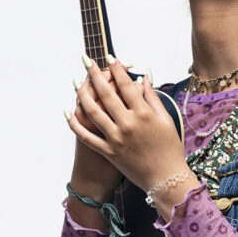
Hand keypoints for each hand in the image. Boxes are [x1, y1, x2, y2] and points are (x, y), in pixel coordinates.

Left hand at [68, 56, 188, 194]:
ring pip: (93, 112)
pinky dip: (75, 124)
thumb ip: (152, 97)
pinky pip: (87, 136)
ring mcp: (116, 138)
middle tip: (86, 61)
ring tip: (76, 81)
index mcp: (144, 114)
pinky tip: (68, 111)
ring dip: (82, 94)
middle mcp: (128, 124)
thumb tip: (143, 77)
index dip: (117, 69)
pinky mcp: (108, 152)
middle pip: (106, 94)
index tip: (109, 57)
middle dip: (95, 74)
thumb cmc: (169, 148)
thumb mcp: (166, 119)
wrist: (165, 179)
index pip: (126, 85)